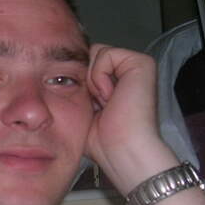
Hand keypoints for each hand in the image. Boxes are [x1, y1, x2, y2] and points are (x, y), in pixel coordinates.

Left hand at [85, 44, 176, 193]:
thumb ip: (81, 87)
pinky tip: (110, 97)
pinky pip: (104, 54)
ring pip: (96, 53)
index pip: (88, 64)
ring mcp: (138, 65)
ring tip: (107, 103)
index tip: (92, 108)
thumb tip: (62, 72)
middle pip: (90, 56)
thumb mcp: (84, 109)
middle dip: (86, 81)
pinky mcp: (141, 63)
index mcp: (119, 81)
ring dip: (93, 82)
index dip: (80, 83)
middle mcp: (130, 71)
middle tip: (100, 106)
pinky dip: (100, 77)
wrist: (122, 151)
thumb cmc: (104, 140)